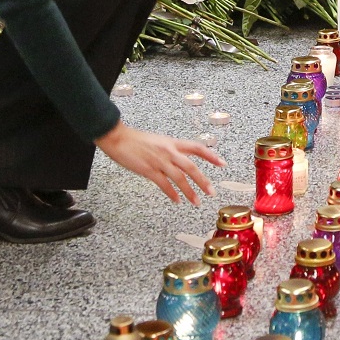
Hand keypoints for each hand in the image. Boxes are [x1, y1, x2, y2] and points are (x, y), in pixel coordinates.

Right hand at [95, 122, 225, 204]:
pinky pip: (164, 184)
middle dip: (203, 180)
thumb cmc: (134, 139)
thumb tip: (176, 161)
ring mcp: (159, 161)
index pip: (197, 147)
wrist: (117, 137)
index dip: (211, 155)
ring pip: (180, 178)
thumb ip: (168, 150)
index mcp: (171, 142)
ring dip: (190, 192)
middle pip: (191, 166)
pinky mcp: (149, 170)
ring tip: (196, 202)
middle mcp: (169, 151)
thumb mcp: (156, 141)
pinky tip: (177, 200)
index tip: (222, 163)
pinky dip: (172, 193)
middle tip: (211, 191)